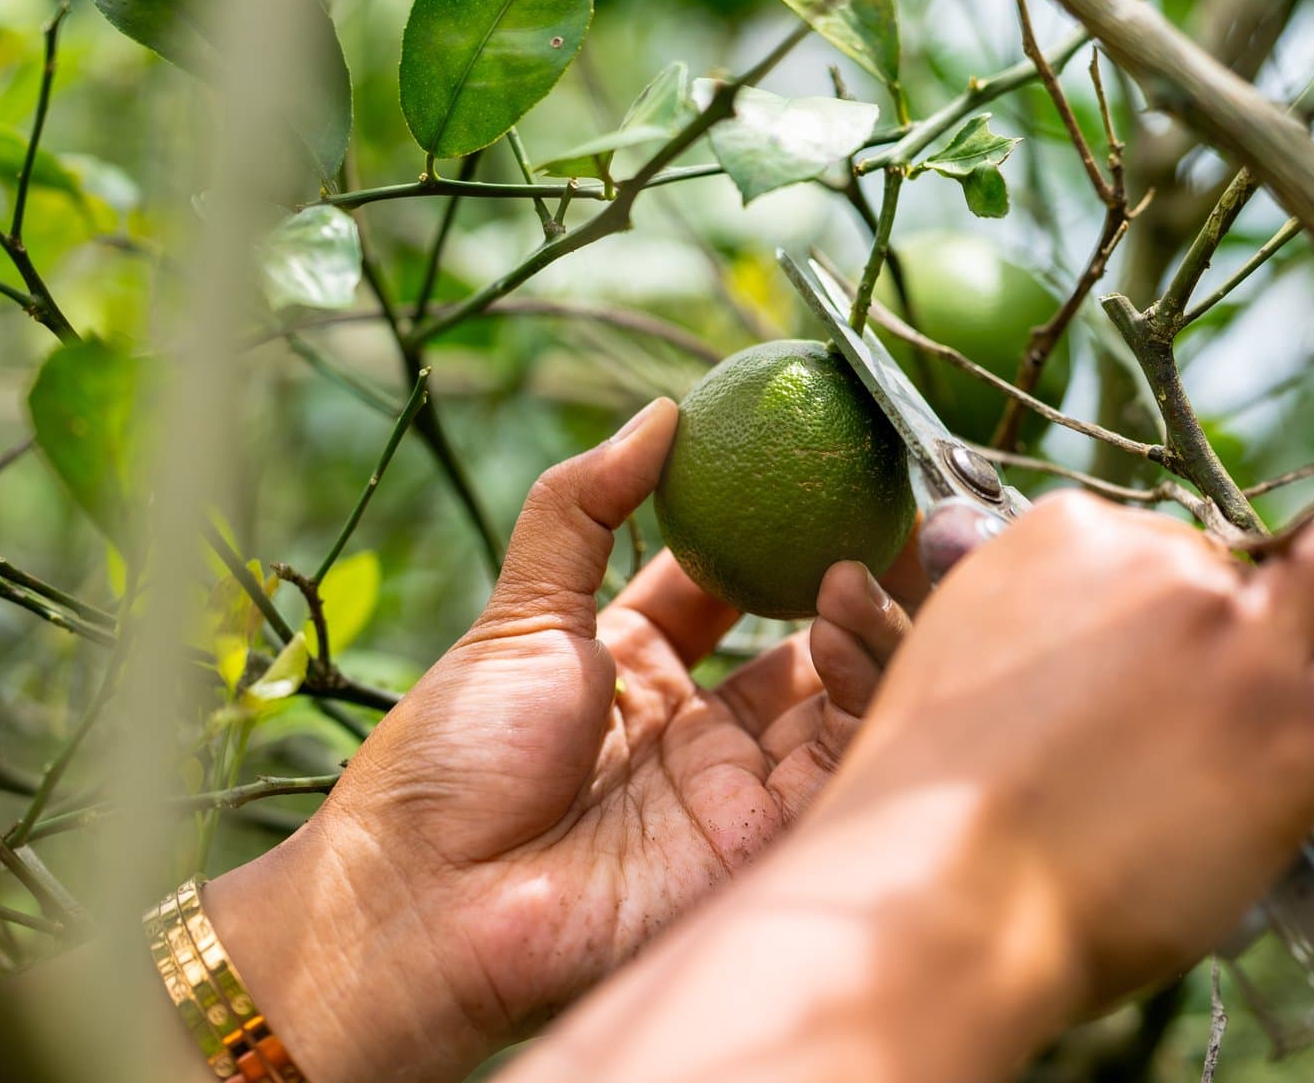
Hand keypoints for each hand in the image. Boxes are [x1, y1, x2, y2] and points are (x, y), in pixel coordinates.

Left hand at [206, 398, 910, 1082]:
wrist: (427, 902)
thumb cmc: (452, 759)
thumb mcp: (521, 611)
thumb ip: (584, 507)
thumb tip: (662, 411)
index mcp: (637, 669)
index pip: (733, 586)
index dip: (780, 532)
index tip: (822, 469)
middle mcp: (699, 728)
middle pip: (806, 642)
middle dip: (854, 578)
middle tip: (887, 512)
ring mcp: (736, 787)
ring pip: (842, 698)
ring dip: (866, 625)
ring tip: (855, 565)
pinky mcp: (763, 843)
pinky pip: (842, 759)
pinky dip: (864, 689)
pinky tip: (843, 626)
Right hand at [826, 487, 1313, 1001]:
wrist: (940, 888)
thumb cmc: (924, 821)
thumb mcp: (954, 676)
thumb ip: (1028, 648)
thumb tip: (1083, 682)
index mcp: (1058, 537)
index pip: (1158, 540)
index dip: (1178, 611)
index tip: (1168, 675)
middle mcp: (1154, 556)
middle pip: (1259, 545)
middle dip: (1290, 576)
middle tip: (1306, 636)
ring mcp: (1229, 628)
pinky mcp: (1298, 714)